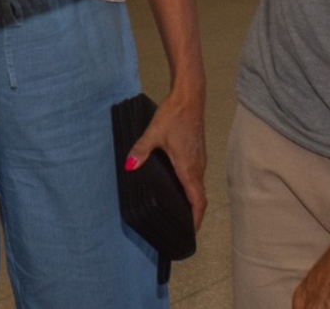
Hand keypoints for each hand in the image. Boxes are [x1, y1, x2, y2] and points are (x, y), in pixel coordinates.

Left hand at [124, 86, 207, 227]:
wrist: (189, 97)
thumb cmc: (174, 115)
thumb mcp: (154, 133)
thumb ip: (141, 150)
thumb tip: (129, 166)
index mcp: (189, 168)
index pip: (198, 201)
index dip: (195, 219)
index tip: (189, 232)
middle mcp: (198, 167)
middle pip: (199, 198)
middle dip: (192, 214)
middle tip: (180, 226)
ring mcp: (200, 160)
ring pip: (198, 187)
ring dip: (191, 201)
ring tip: (178, 211)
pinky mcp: (198, 152)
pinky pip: (196, 177)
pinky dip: (191, 188)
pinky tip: (178, 186)